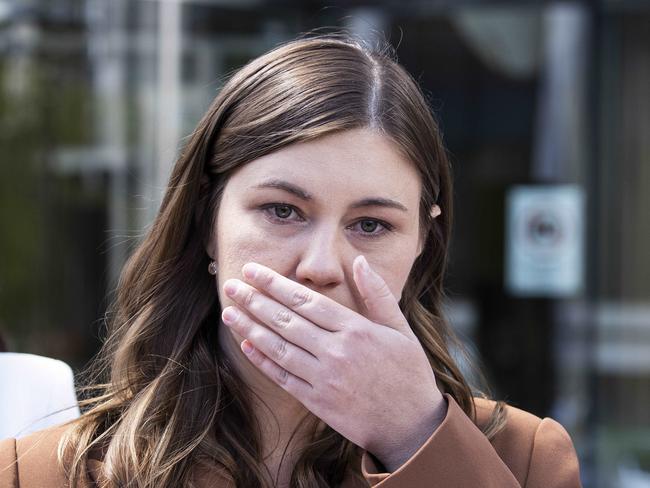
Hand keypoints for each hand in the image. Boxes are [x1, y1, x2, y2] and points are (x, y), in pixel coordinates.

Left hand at [221, 255, 446, 470]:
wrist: (412, 427)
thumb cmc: (409, 373)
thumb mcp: (401, 329)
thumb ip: (377, 294)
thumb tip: (359, 261)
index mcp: (356, 330)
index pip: (306, 300)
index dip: (275, 284)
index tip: (253, 271)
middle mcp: (336, 352)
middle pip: (286, 321)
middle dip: (254, 300)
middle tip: (231, 285)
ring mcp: (324, 379)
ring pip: (278, 347)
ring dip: (250, 328)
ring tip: (229, 311)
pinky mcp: (317, 402)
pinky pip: (283, 377)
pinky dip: (263, 361)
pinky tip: (246, 346)